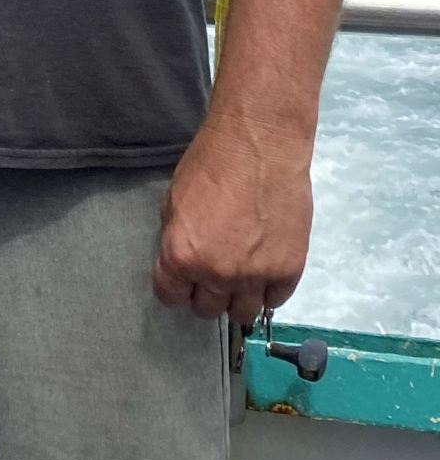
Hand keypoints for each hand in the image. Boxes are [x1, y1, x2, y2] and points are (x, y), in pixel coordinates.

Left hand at [153, 109, 314, 324]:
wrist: (260, 146)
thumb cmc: (211, 164)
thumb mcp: (173, 201)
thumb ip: (175, 240)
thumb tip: (181, 263)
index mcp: (181, 257)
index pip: (170, 297)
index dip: (175, 287)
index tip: (183, 280)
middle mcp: (217, 274)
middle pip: (207, 309)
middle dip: (206, 292)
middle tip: (213, 272)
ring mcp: (256, 276)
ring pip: (243, 314)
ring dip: (238, 299)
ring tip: (240, 278)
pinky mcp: (289, 271)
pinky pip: (276, 300)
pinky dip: (268, 290)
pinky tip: (264, 271)